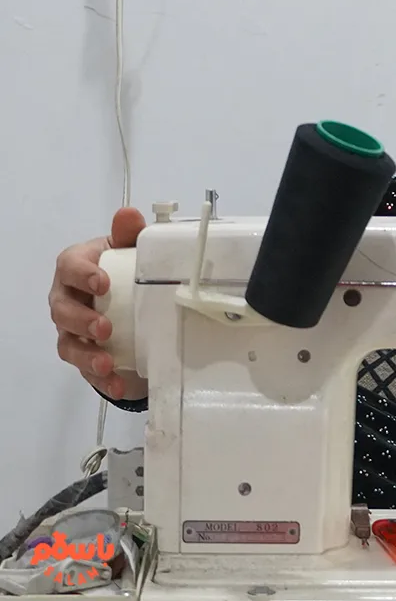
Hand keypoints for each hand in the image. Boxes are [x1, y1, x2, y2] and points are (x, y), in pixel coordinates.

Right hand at [49, 208, 146, 399]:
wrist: (128, 299)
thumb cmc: (123, 269)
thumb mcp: (128, 250)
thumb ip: (127, 233)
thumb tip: (129, 214)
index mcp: (76, 268)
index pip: (69, 266)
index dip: (82, 274)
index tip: (102, 282)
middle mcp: (67, 298)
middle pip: (61, 310)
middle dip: (81, 320)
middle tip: (105, 328)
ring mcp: (72, 329)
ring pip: (68, 344)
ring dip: (87, 355)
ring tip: (107, 363)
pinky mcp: (84, 354)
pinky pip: (86, 370)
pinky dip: (101, 379)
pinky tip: (119, 385)